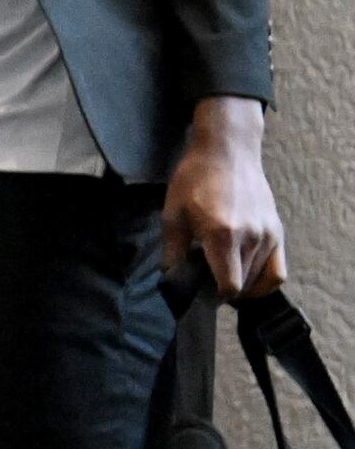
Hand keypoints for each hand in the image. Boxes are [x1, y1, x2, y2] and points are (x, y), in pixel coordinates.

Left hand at [165, 95, 287, 297]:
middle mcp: (252, 238)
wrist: (227, 151)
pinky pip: (278, 270)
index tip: (198, 293)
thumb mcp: (172, 215)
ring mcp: (269, 235)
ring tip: (221, 274)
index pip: (229, 286)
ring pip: (260, 280)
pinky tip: (245, 277)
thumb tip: (171, 282)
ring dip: (241, 285)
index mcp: (223, 235)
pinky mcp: (278, 231)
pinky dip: (263, 281)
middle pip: (243, 286)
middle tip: (204, 282)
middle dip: (223, 291)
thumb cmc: (194, 180)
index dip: (214, 297)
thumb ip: (173, 253)